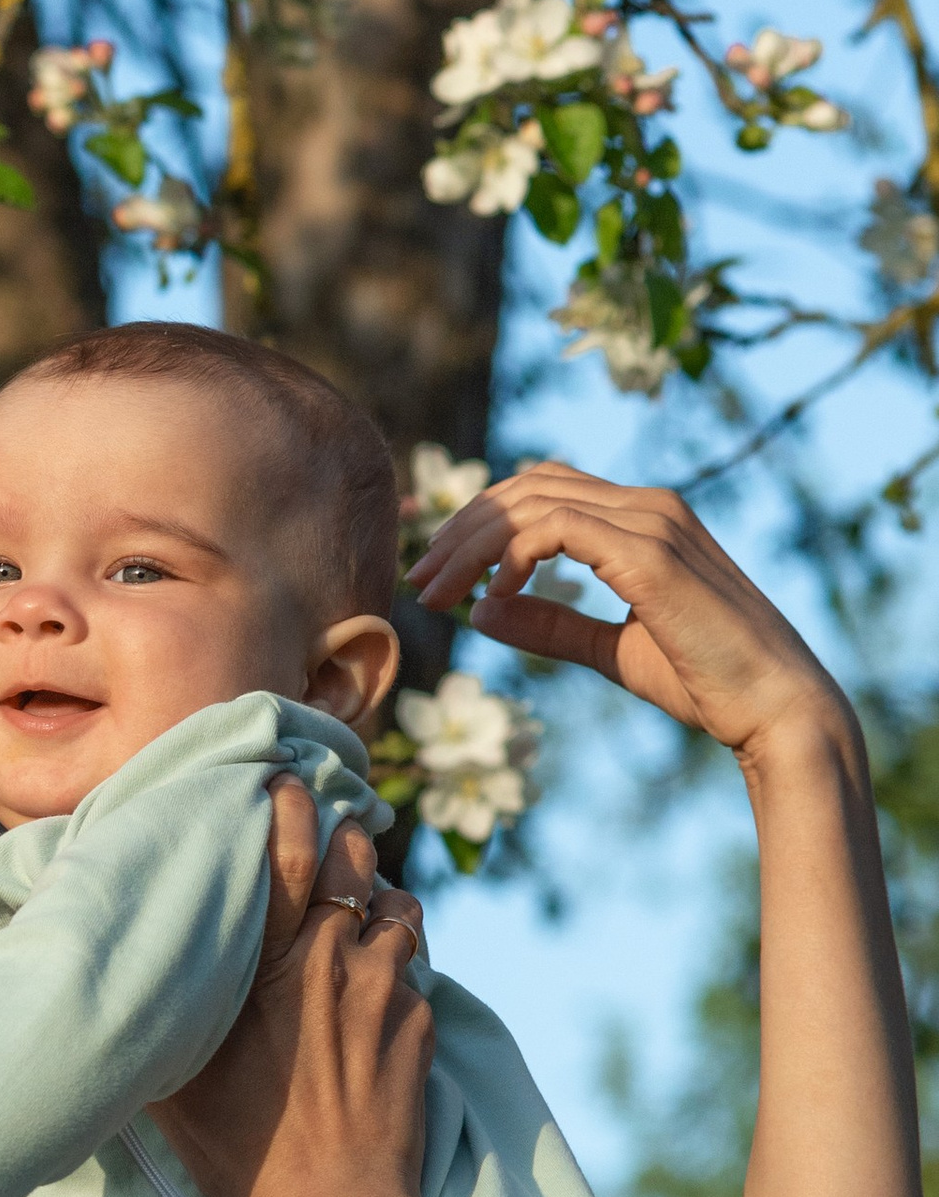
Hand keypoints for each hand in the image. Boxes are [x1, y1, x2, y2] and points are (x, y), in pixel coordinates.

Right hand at [149, 782, 431, 1196]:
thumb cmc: (240, 1148)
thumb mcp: (175, 1077)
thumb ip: (162, 1013)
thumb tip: (116, 978)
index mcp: (269, 965)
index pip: (287, 851)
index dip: (290, 804)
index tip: (282, 783)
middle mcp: (333, 961)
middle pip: (354, 857)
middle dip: (342, 838)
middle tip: (326, 840)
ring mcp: (387, 989)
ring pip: (399, 903)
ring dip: (379, 898)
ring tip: (358, 911)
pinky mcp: (422, 1022)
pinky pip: (416, 964)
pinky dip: (399, 958)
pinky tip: (378, 981)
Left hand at [404, 462, 849, 777]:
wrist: (776, 710)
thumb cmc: (707, 683)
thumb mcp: (609, 650)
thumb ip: (550, 624)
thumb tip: (481, 607)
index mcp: (645, 519)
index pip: (542, 489)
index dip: (481, 522)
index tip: (439, 574)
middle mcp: (649, 506)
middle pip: (526, 486)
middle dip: (462, 529)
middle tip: (420, 582)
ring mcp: (653, 522)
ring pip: (531, 501)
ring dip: (471, 545)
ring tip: (438, 592)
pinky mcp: (650, 554)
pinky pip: (556, 528)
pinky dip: (512, 553)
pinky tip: (495, 592)